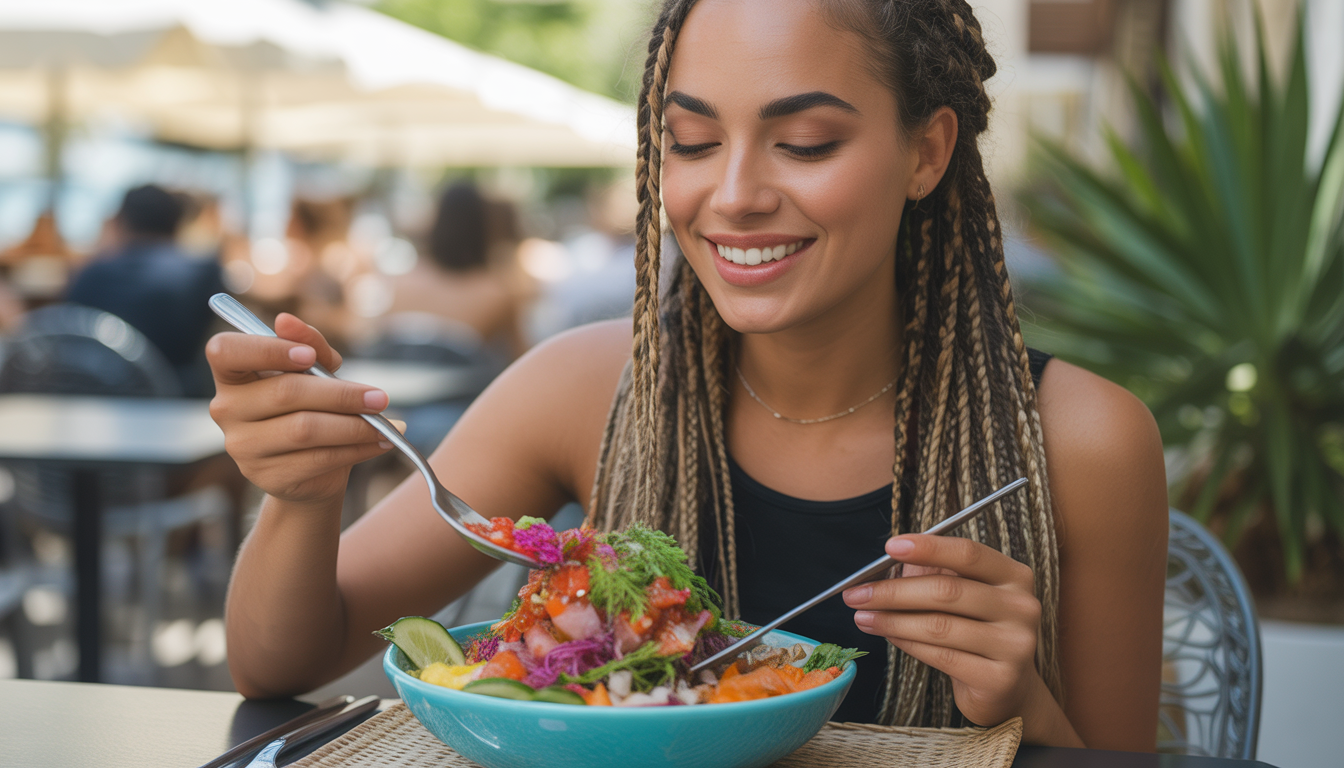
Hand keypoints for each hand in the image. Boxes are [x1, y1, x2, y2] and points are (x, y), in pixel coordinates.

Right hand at [206, 312, 392, 506]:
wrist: (310, 469)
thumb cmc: (309, 406)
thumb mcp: (313, 370)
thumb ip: (308, 344)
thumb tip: (286, 320)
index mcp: (232, 374)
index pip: (225, 352)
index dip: (266, 350)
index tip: (308, 355)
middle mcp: (227, 410)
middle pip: (285, 393)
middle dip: (340, 394)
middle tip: (380, 397)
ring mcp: (242, 447)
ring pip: (305, 430)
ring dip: (354, 425)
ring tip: (385, 423)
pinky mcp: (266, 476)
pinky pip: (318, 459)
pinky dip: (356, 449)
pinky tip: (379, 442)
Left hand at [842, 534, 1044, 726]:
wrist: (1008, 688)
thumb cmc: (976, 632)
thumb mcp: (963, 598)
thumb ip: (932, 577)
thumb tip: (881, 570)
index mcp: (1014, 576)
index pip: (969, 554)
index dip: (928, 548)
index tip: (890, 547)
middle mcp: (1022, 607)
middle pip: (948, 591)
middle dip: (893, 591)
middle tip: (856, 594)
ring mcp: (1015, 645)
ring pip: (939, 626)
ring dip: (892, 620)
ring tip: (862, 617)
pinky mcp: (1000, 678)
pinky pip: (941, 655)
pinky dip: (907, 643)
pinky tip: (888, 635)